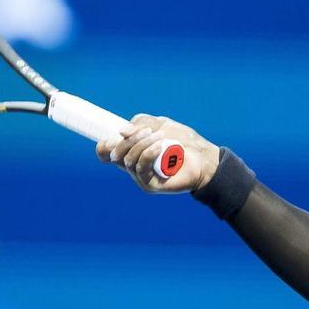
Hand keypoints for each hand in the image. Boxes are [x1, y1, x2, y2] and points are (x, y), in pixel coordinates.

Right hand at [96, 114, 220, 193]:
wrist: (204, 158)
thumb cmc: (184, 142)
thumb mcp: (162, 125)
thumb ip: (142, 123)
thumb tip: (121, 130)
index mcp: (131, 150)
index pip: (105, 153)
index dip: (104, 145)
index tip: (115, 134)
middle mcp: (132, 165)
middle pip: (113, 155)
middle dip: (128, 140)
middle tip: (149, 131)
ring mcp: (140, 177)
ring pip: (128, 160)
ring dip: (142, 144)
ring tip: (161, 138)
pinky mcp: (149, 185)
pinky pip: (140, 168)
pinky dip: (148, 154)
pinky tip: (160, 147)